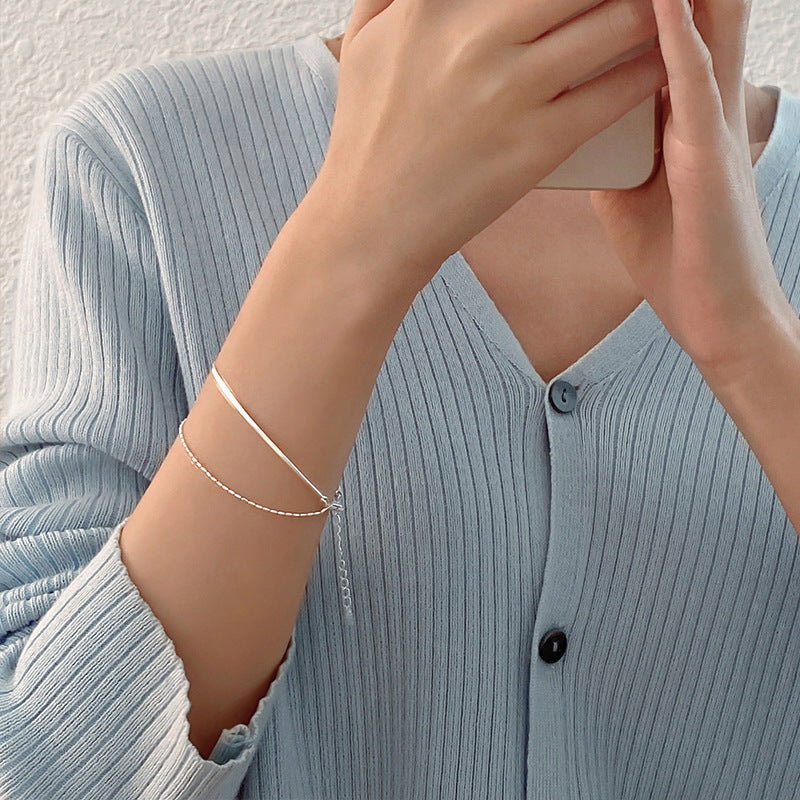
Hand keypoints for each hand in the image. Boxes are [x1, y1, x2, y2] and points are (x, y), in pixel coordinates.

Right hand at [316, 0, 669, 294]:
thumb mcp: (362, 46)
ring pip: (618, 22)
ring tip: (665, 13)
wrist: (372, 224)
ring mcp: (511, 92)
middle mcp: (477, 37)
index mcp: (432, 4)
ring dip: (652, 12)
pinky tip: (659, 64)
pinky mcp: (538, 145)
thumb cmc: (365, 137)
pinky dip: (648, 71)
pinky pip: (615, 93)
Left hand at [589, 0, 792, 377]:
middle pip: (682, 11)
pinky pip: (693, 87)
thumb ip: (606, 145)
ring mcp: (708, 125)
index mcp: (676, 110)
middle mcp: (697, 104)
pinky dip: (678, 40)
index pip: (659, 27)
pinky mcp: (709, 158)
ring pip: (696, 30)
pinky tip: (660, 0)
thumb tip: (567, 121)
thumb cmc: (672, 252)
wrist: (716, 314)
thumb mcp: (627, 189)